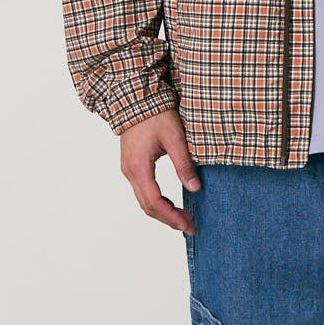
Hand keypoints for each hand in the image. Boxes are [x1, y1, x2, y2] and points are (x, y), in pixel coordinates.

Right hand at [119, 107, 200, 233]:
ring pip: (144, 201)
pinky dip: (157, 202)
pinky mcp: (132, 165)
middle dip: (169, 219)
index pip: (155, 202)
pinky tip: (172, 203)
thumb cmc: (156, 114)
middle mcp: (130, 172)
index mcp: (139, 167)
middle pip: (147, 206)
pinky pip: (143, 191)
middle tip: (190, 226)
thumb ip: (184, 164)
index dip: (172, 217)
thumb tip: (195, 188)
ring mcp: (128, 169)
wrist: (135, 98)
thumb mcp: (175, 138)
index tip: (189, 225)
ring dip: (163, 212)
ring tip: (184, 217)